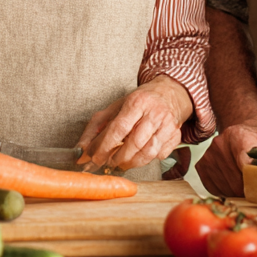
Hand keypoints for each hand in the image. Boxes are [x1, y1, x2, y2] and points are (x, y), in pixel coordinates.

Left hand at [76, 76, 191, 170]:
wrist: (168, 93)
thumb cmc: (139, 102)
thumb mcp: (115, 108)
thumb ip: (95, 129)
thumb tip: (81, 152)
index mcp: (137, 102)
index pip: (119, 128)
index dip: (105, 147)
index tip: (95, 158)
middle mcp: (154, 112)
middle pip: (134, 143)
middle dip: (118, 158)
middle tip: (109, 163)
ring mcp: (167, 125)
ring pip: (148, 153)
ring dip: (131, 163)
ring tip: (122, 162)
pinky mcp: (176, 135)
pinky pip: (160, 155)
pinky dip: (148, 159)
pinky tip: (141, 154)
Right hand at [196, 121, 256, 198]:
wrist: (244, 127)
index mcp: (238, 136)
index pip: (246, 168)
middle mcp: (220, 144)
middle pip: (237, 182)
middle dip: (252, 190)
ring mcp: (209, 156)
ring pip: (227, 189)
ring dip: (240, 192)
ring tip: (249, 181)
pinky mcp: (202, 166)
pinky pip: (216, 190)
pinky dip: (228, 191)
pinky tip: (236, 181)